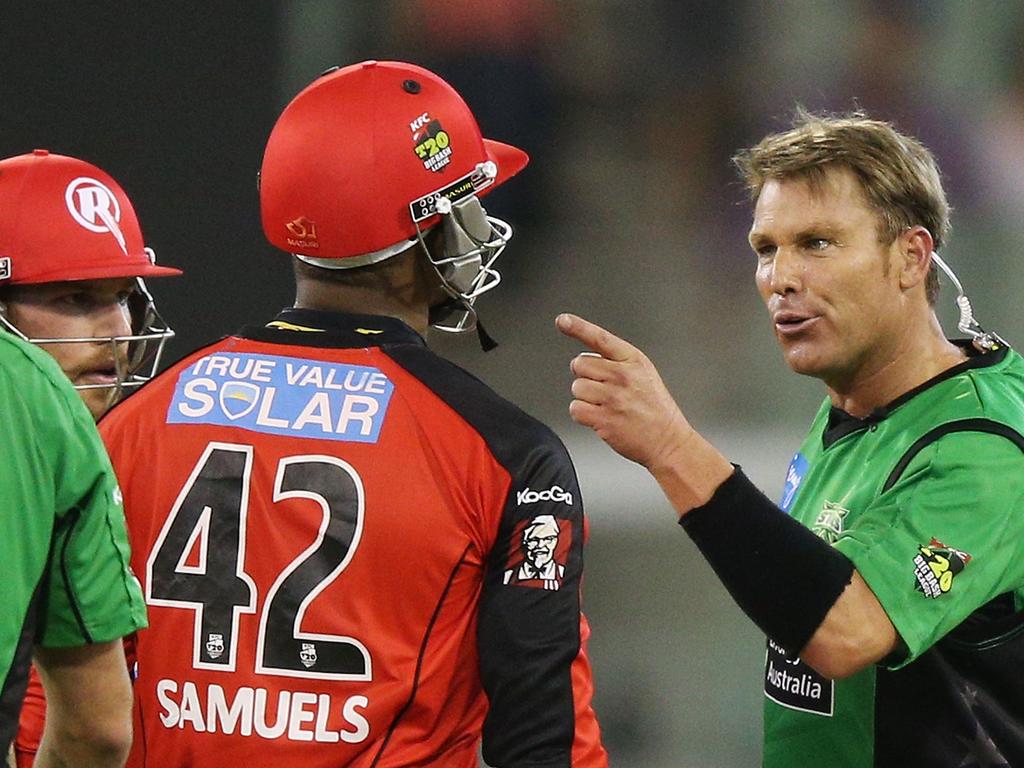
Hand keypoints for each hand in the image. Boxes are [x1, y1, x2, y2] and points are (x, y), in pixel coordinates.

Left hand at [556, 313, 693, 470]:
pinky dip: (583, 415)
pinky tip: (600, 417)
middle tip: (604, 389)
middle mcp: (622, 376)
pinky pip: (576, 409)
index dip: (578, 328)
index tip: (562, 320)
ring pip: (577, 388)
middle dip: (586, 376)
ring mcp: (613, 398)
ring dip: (585, 398)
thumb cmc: (655, 409)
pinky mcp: (604, 419)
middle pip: (580, 364)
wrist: (668, 441)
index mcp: (633, 361)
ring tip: (607, 406)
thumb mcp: (645, 374)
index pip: (601, 339)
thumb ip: (617, 362)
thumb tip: (585, 358)